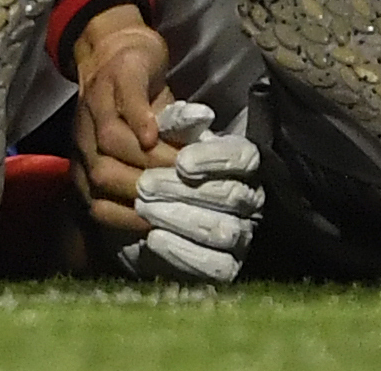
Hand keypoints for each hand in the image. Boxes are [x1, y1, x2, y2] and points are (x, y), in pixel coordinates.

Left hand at [71, 4, 177, 232]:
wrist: (118, 51)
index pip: (98, 205)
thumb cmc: (132, 115)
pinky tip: (157, 132)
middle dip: (144, 190)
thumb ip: (145, 190)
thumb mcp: (135, 159)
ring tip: (184, 169)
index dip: (129, 219)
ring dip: (151, 158)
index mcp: (86, 164)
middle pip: (104, 175)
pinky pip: (124, 101)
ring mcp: (95, 105)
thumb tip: (170, 237)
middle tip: (183, 198)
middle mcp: (84, 139)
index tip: (162, 233)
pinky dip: (140, 118)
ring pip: (113, 141)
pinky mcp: (115, 76)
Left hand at [115, 102, 264, 284]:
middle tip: (144, 185)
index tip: (181, 162)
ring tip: (144, 208)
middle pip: (231, 196)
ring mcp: (239, 235)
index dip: (214, 160)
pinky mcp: (223, 266)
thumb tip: (198, 115)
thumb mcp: (161, 137)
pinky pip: (214, 266)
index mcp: (239, 164)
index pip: (242, 158)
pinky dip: (183, 253)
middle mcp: (247, 199)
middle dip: (183, 190)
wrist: (134, 209)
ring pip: (223, 231)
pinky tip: (154, 239)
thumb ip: (177, 123)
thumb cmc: (153, 163)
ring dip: (180, 219)